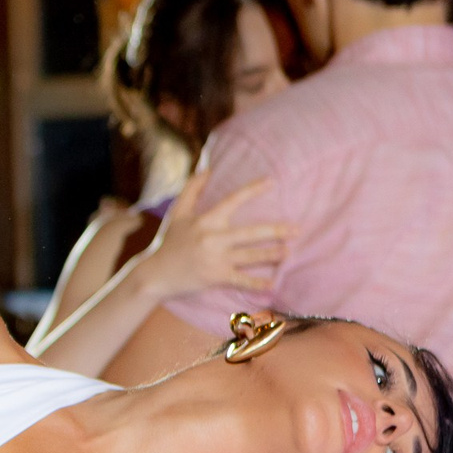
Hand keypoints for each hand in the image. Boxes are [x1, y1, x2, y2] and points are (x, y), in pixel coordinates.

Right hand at [134, 178, 284, 298]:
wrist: (155, 274)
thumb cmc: (168, 243)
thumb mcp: (177, 213)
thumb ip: (191, 189)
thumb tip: (206, 168)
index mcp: (206, 220)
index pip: (233, 200)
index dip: (253, 190)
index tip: (272, 182)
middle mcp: (213, 238)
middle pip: (251, 233)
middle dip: (276, 231)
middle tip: (297, 229)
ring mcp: (216, 259)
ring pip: (250, 256)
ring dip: (272, 254)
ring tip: (289, 251)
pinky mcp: (216, 277)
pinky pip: (241, 280)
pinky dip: (257, 283)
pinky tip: (274, 284)